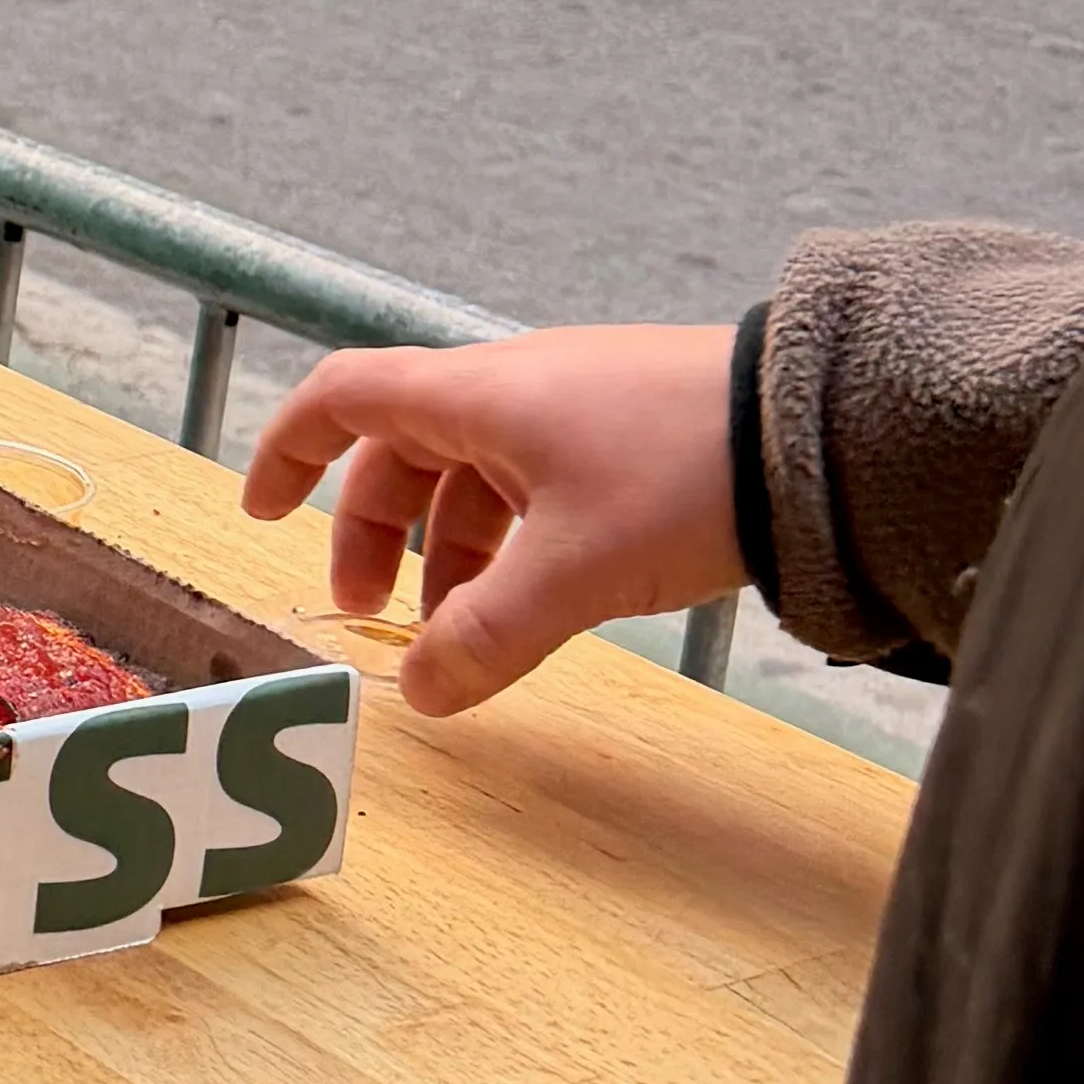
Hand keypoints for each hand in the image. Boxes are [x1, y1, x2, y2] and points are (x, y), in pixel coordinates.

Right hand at [243, 325, 743, 715]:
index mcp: (478, 396)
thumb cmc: (681, 476)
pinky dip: (512, 538)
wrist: (821, 427)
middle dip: (375, 530)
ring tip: (469, 627)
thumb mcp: (574, 571)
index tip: (262, 511)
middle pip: (406, 448)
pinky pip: (536, 480)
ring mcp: (574, 405)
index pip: (344, 397)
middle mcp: (514, 388)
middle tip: (375, 611)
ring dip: (450, 548)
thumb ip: (488, 636)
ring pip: (476, 472)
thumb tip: (421, 695)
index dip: (289, 450)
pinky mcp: (629, 429)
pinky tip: (543, 595)